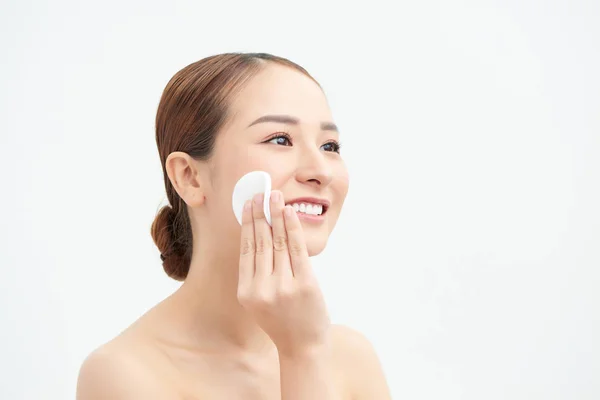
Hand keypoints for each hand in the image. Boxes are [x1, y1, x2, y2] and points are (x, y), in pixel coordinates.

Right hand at [237, 190, 330, 356]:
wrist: (303, 348)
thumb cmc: (283, 321)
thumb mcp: (261, 301)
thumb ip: (258, 275)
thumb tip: (262, 235)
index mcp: (246, 292)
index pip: (246, 251)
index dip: (247, 225)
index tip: (248, 205)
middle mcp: (261, 289)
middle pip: (260, 243)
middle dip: (260, 215)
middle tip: (261, 193)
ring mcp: (283, 287)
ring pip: (278, 243)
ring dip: (277, 216)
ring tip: (276, 198)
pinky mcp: (304, 285)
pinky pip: (297, 250)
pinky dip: (293, 229)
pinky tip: (290, 214)